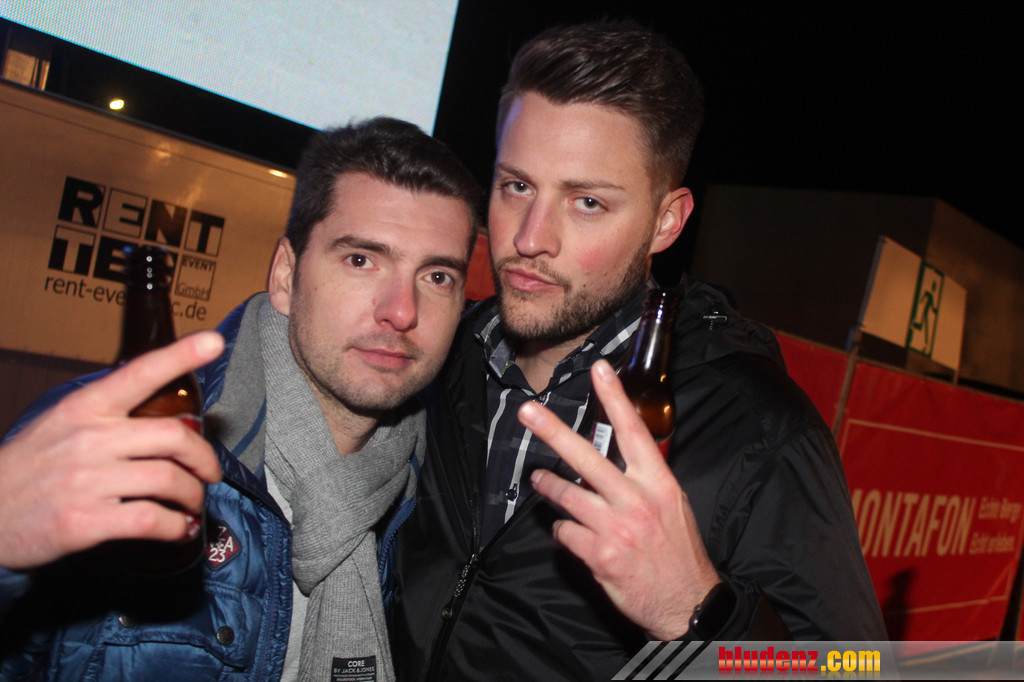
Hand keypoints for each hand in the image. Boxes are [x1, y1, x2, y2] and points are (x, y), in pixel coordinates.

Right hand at [0, 331, 223, 570]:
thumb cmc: (29, 470)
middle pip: (172, 436)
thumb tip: (163, 419)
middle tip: (209, 472)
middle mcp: (88, 439)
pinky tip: (178, 529)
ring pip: (168, 479)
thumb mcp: (60, 425)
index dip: (180, 355)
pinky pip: (151, 520)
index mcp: (84, 408)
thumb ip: (107, 417)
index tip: (213, 341)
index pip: (138, 373)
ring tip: (192, 503)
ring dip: (192, 495)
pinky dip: (175, 527)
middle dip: (204, 457)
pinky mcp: (85, 522)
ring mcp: (86, 481)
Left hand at [520, 359, 719, 639]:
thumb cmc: (679, 550)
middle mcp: (635, 500)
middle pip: (587, 457)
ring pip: (567, 495)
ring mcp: (615, 528)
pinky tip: (571, 532)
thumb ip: (645, 480)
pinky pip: (565, 532)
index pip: (634, 431)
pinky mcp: (599, 556)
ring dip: (549, 486)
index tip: (599, 370)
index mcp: (658, 482)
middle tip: (528, 412)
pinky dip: (564, 530)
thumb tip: (619, 458)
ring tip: (540, 478)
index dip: (615, 398)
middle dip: (553, 432)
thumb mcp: (673, 505)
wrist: (688, 604)